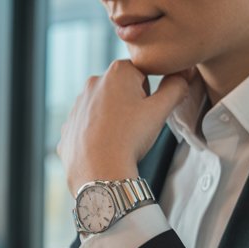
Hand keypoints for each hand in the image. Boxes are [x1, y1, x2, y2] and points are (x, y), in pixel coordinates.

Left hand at [57, 61, 192, 195]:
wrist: (100, 173)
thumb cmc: (130, 138)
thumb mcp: (160, 110)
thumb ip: (175, 86)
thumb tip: (182, 76)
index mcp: (116, 72)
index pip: (142, 73)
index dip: (149, 94)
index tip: (146, 112)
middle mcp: (92, 83)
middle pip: (121, 91)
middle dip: (130, 105)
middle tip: (135, 127)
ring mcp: (76, 107)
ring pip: (103, 109)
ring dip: (113, 120)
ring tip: (119, 139)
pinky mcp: (67, 129)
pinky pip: (87, 128)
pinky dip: (96, 136)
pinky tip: (103, 149)